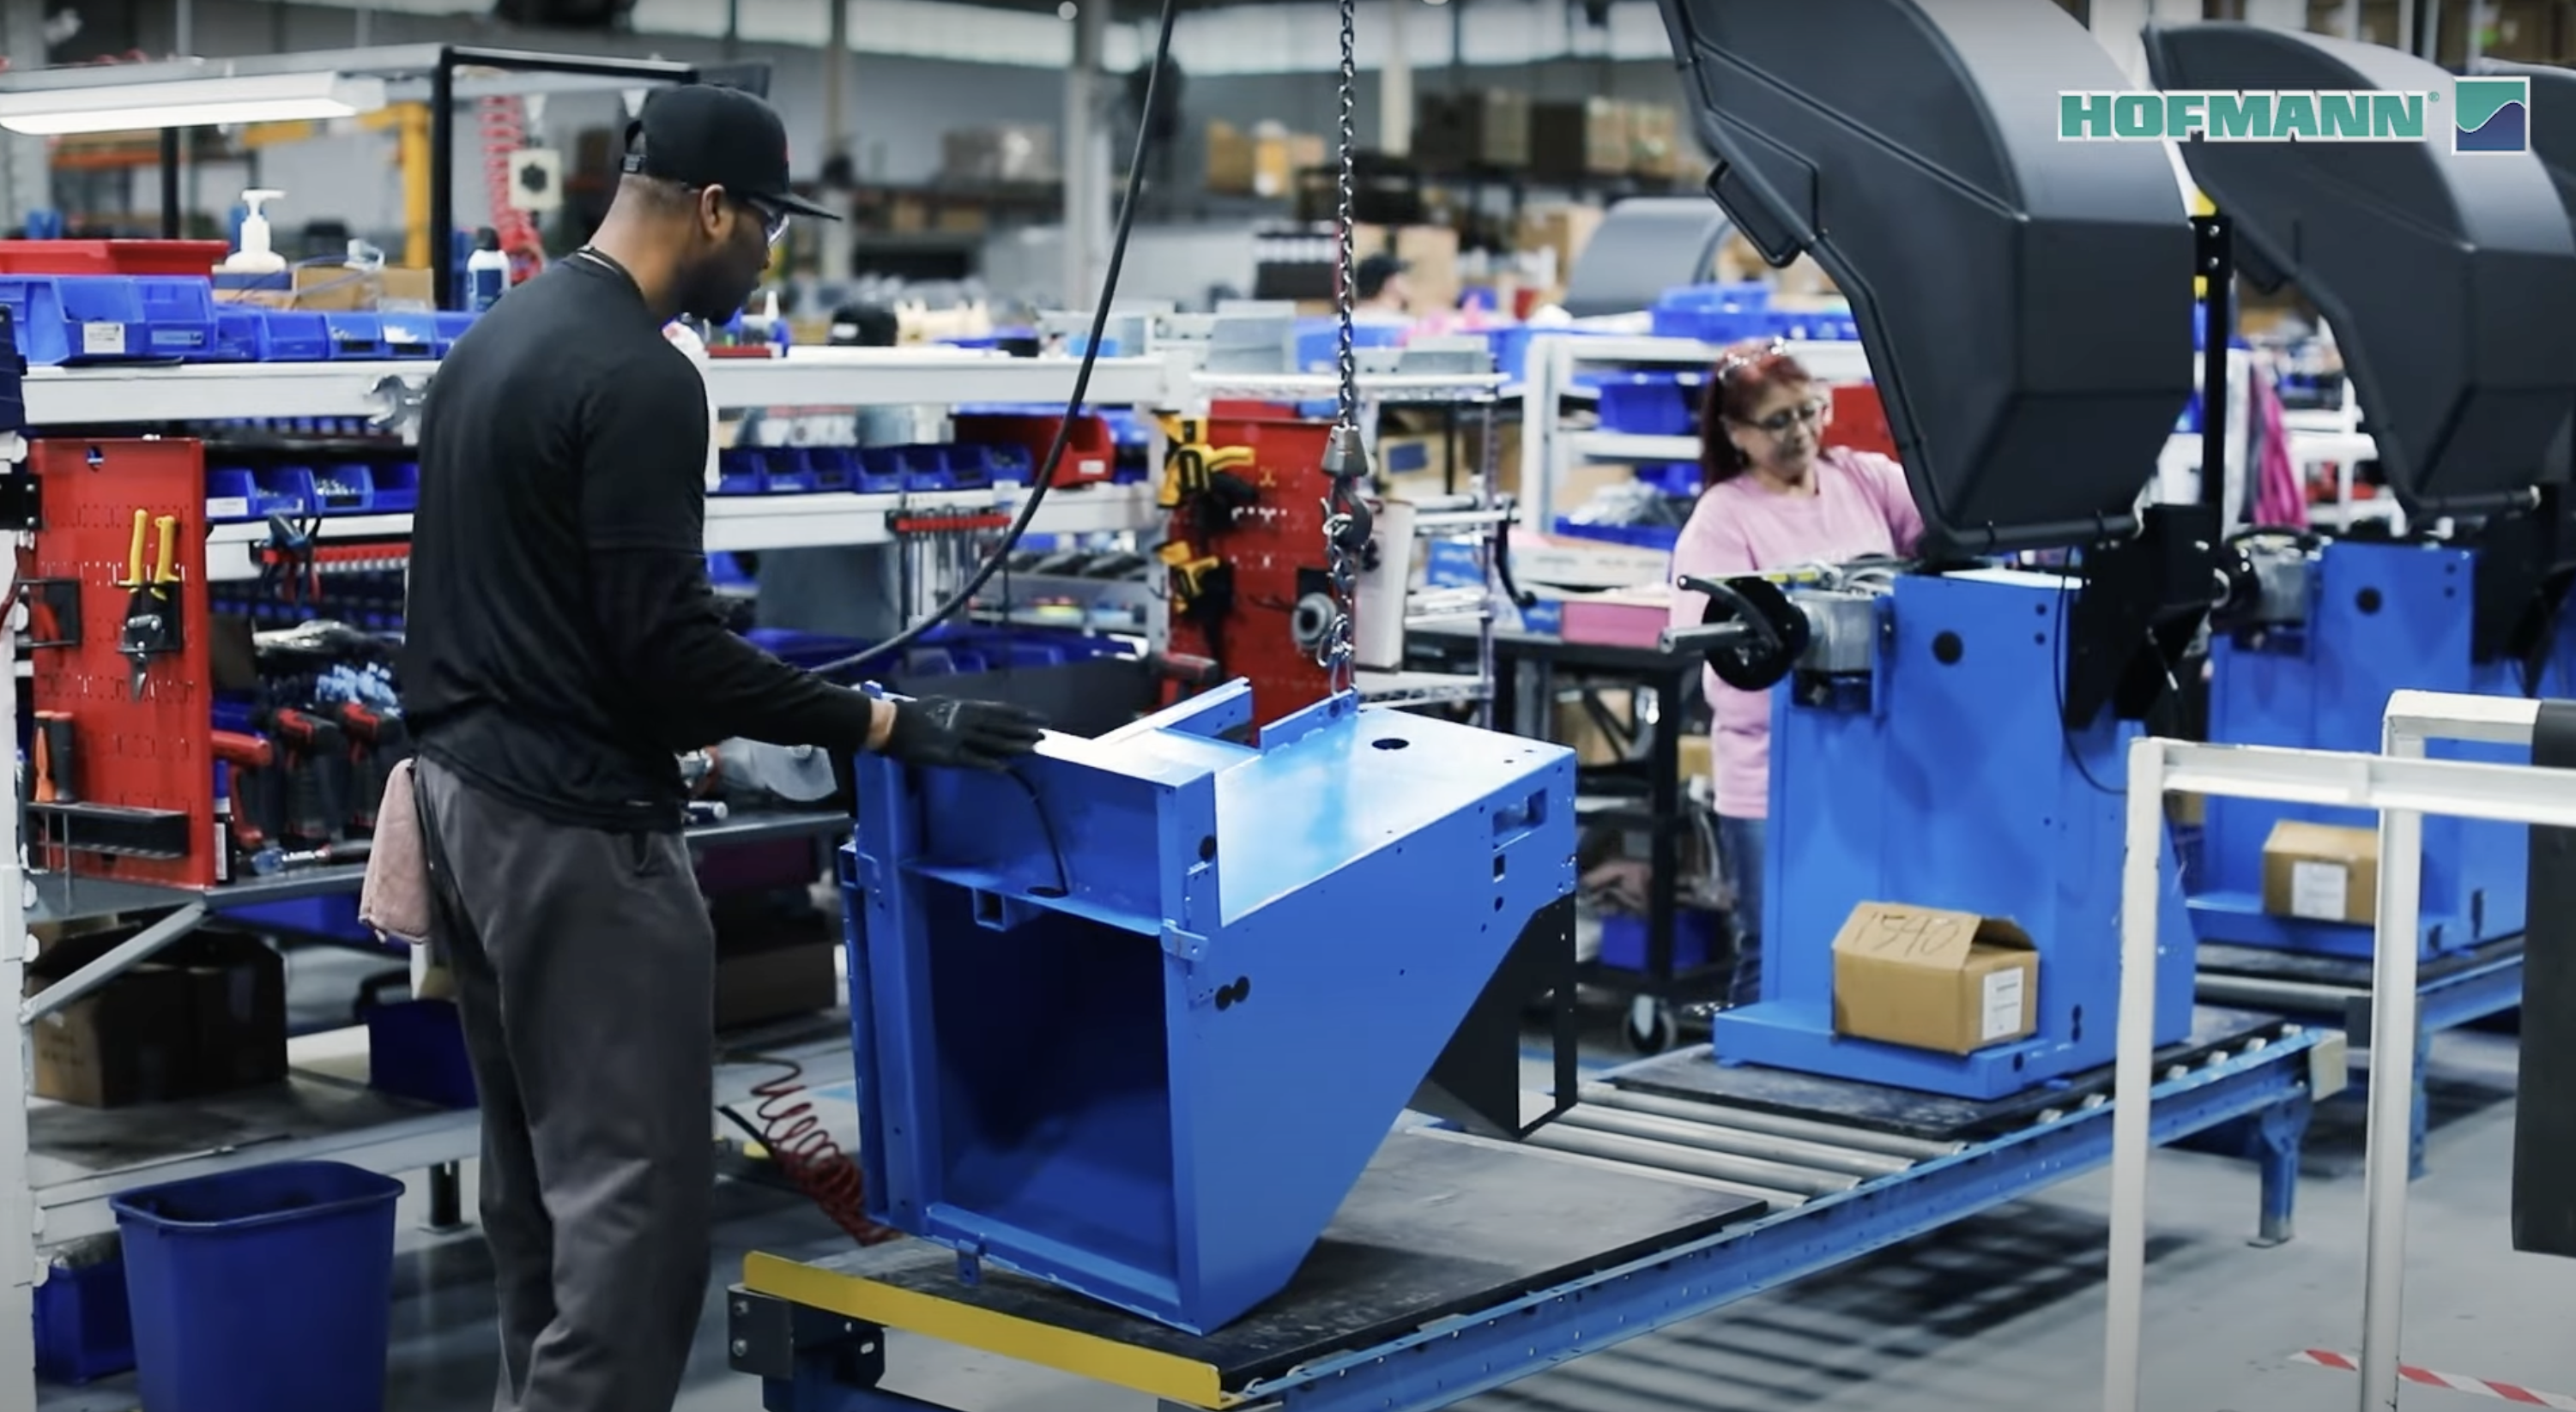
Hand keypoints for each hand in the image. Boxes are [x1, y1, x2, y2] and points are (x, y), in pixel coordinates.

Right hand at [881, 696, 1048, 771]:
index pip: (1000, 710)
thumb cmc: (914, 713)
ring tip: (1033, 750)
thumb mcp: (941, 704)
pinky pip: (972, 760)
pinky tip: (1005, 768)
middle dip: (1023, 731)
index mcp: (963, 707)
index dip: (1021, 715)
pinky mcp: (948, 755)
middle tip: (1044, 735)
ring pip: (992, 743)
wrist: (891, 724)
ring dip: (1014, 747)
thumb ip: (962, 710)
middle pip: (1001, 727)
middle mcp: (965, 720)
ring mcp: (958, 738)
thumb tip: (980, 714)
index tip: (1039, 717)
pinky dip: (989, 764)